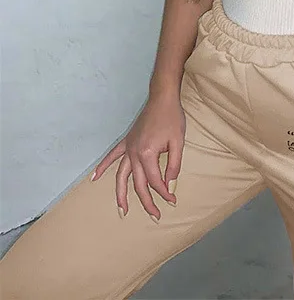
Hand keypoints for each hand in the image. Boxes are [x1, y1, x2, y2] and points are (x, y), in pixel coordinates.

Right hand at [91, 92, 184, 220]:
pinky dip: (102, 167)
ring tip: (122, 210)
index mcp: (148, 154)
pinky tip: (94, 178)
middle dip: (147, 202)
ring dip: (121, 194)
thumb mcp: (179, 142)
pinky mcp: (126, 141)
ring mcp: (128, 148)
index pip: (155, 181)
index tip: (173, 200)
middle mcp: (134, 153)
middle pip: (139, 184)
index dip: (164, 193)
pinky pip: (112, 157)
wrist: (163, 99)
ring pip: (121, 176)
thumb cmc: (172, 119)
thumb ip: (174, 165)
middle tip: (156, 216)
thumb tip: (170, 185)